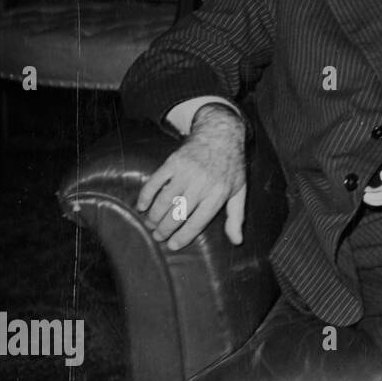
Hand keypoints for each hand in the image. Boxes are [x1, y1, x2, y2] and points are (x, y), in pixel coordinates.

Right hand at [136, 104, 245, 249]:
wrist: (221, 134)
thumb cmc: (231, 166)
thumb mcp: (239, 191)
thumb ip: (236, 217)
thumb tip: (237, 240)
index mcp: (218, 194)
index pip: (197, 222)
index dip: (183, 236)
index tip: (173, 246)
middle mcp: (201, 184)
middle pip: (178, 214)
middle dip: (165, 229)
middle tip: (158, 237)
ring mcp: (186, 173)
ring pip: (165, 201)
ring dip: (154, 216)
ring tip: (151, 225)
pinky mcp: (173, 162)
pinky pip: (155, 182)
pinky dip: (146, 195)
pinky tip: (142, 206)